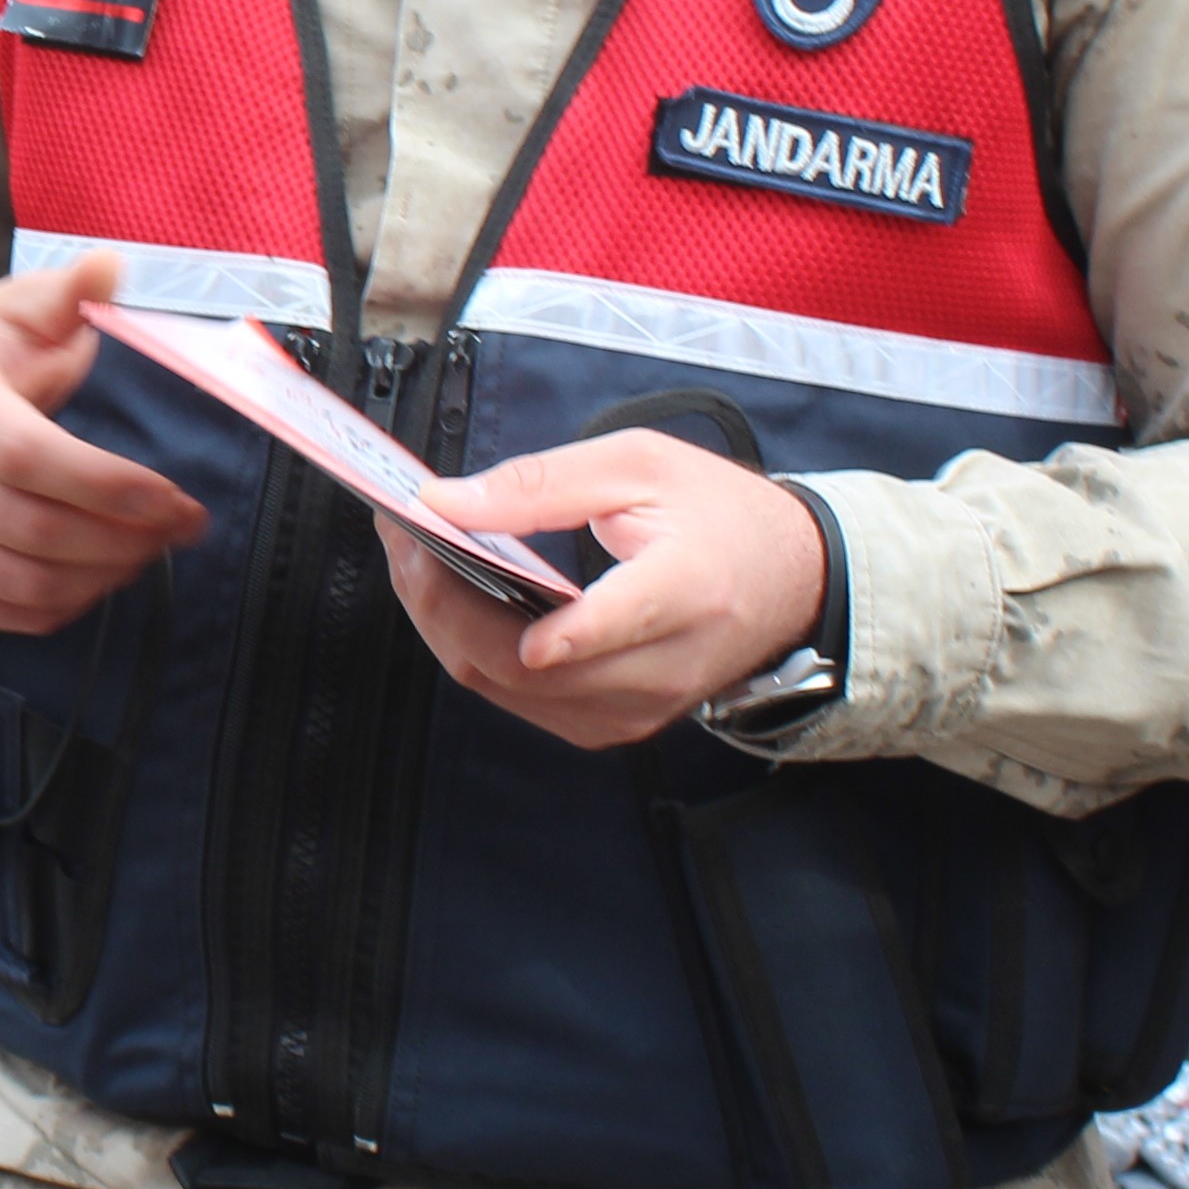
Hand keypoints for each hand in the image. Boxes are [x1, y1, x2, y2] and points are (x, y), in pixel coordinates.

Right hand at [0, 251, 206, 631]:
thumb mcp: (17, 311)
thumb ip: (66, 293)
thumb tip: (110, 266)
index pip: (26, 456)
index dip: (108, 485)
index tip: (178, 499)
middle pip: (30, 528)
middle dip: (123, 538)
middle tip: (181, 527)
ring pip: (19, 583)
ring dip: (102, 577)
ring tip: (146, 550)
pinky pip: (0, 614)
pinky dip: (63, 606)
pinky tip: (99, 575)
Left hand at [387, 432, 826, 749]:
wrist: (790, 584)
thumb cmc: (720, 516)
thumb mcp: (642, 465)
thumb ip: (543, 484)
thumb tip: (448, 502)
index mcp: (685, 592)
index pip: (607, 624)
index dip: (529, 614)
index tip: (460, 572)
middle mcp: (660, 669)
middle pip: (521, 661)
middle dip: (437, 596)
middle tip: (398, 531)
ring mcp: (634, 708)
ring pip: (502, 685)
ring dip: (442, 620)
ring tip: (413, 552)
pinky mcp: (610, 724)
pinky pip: (516, 697)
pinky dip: (470, 644)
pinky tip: (451, 594)